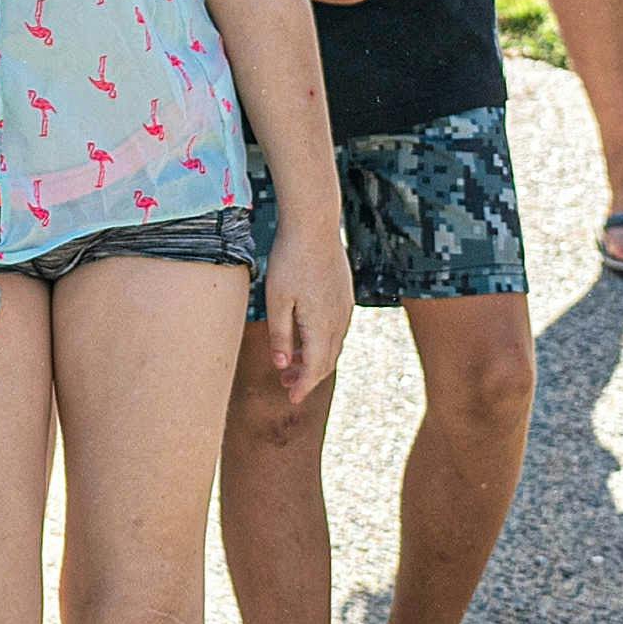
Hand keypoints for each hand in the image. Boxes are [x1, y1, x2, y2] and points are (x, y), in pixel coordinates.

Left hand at [257, 220, 350, 406]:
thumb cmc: (291, 260)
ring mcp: (345, 306)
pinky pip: (337, 328)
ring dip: (315, 359)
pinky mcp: (345, 294)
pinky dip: (322, 341)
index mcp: (322, 326)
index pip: (316, 368)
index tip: (291, 399)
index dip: (303, 387)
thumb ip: (281, 336)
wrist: (314, 224)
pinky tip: (307, 336)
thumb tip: (282, 366)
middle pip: (327, 360)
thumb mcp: (277, 301)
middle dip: (307, 376)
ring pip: (333, 345)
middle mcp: (339, 320)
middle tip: (285, 385)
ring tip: (292, 363)